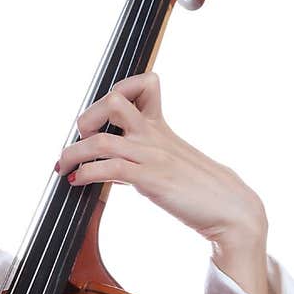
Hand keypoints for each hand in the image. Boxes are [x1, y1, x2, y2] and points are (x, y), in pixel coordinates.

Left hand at [55, 72, 270, 293]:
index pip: (145, 84)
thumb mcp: (170, 162)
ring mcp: (152, 155)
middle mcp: (154, 135)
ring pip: (101, 139)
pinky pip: (109, 168)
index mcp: (161, 126)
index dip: (118, 90)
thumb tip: (109, 168)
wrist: (230, 209)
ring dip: (73, 152)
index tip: (101, 118)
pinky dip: (86, 173)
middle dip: (86, 119)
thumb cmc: (201, 189)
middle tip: (76, 141)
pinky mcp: (152, 179)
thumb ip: (142, 156)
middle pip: (113, 101)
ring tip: (63, 166)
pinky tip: (78, 181)